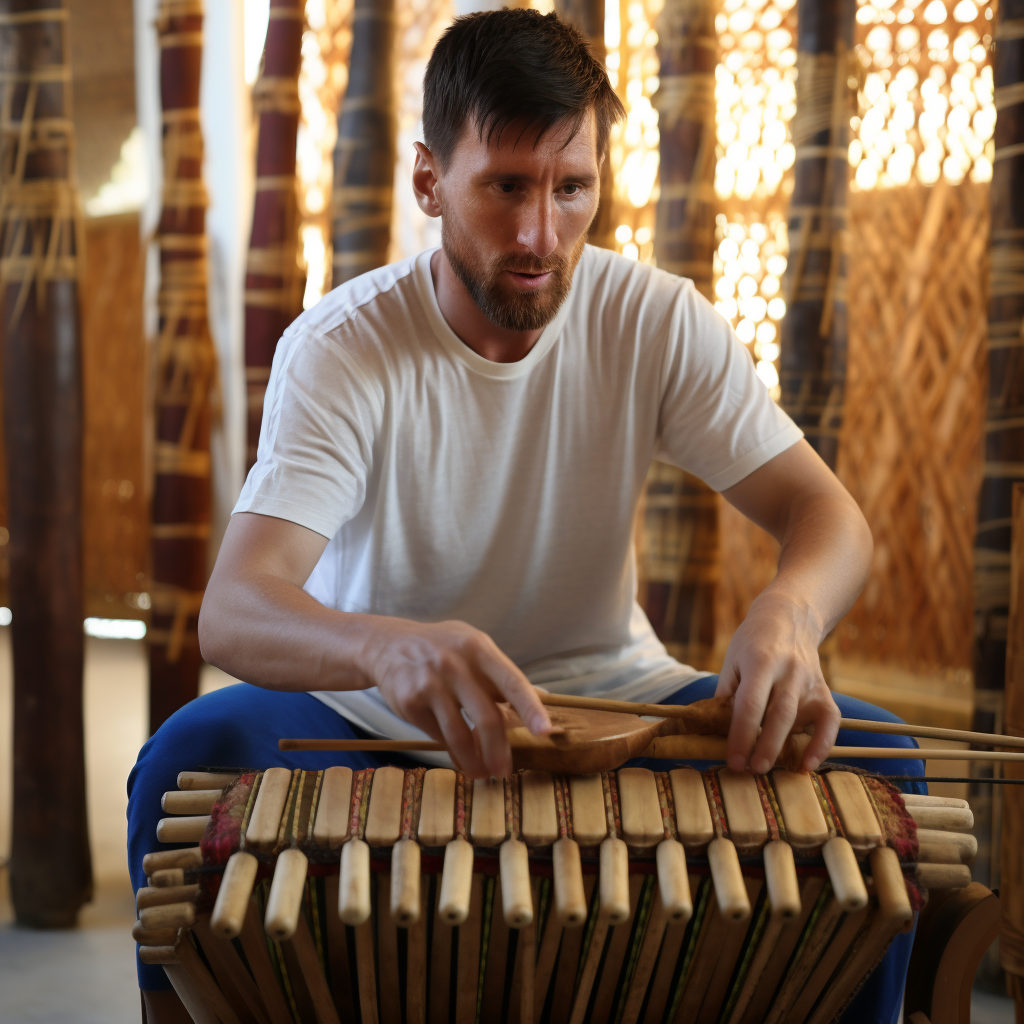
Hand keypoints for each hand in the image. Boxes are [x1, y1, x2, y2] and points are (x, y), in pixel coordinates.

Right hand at [368, 618, 552, 778]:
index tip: (545, 732)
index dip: (530, 708)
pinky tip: (458, 755)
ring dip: (474, 761)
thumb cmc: (443, 648)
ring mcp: (430, 683)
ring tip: (481, 773)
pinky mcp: (410, 702)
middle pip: (487, 717)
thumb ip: (503, 675)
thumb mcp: (474, 648)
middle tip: (504, 772)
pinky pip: (438, 735)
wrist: (387, 644)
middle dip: (499, 751)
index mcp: (478, 648)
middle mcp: (455, 664)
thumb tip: (544, 697)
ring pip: (460, 734)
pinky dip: (451, 750)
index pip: (511, 681)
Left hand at [715, 591, 839, 773]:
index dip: (741, 735)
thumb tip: (719, 730)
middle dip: (763, 746)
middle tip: (750, 770)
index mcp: (759, 661)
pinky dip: (822, 744)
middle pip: (777, 715)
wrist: (789, 617)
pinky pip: (830, 721)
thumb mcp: (733, 659)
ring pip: (799, 719)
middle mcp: (787, 671)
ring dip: (783, 748)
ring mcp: (808, 680)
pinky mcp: (824, 690)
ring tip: (766, 768)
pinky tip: (807, 764)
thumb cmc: (752, 642)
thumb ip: (728, 693)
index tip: (732, 759)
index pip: (750, 705)